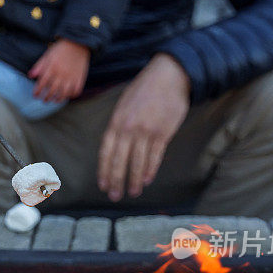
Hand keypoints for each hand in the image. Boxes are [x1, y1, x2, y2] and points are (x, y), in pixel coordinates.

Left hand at [28, 39, 90, 102]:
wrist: (78, 42)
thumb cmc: (60, 49)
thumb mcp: (47, 55)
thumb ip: (39, 66)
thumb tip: (30, 75)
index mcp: (52, 68)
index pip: (42, 83)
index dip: (37, 91)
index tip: (35, 95)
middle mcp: (61, 74)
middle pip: (52, 91)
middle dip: (46, 97)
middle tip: (44, 100)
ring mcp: (71, 77)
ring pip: (64, 94)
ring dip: (58, 99)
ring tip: (54, 100)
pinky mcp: (80, 78)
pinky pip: (76, 91)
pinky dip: (71, 95)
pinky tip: (67, 95)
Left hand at [98, 53, 190, 200]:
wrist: (169, 76)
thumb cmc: (144, 90)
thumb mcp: (123, 105)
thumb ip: (118, 126)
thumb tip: (114, 147)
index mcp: (116, 122)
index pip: (106, 152)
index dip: (104, 170)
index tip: (103, 185)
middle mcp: (129, 128)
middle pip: (120, 160)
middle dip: (117, 180)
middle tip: (115, 196)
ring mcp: (146, 131)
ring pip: (138, 161)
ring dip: (135, 179)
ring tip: (134, 192)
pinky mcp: (163, 132)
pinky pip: (155, 155)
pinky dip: (151, 169)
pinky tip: (147, 179)